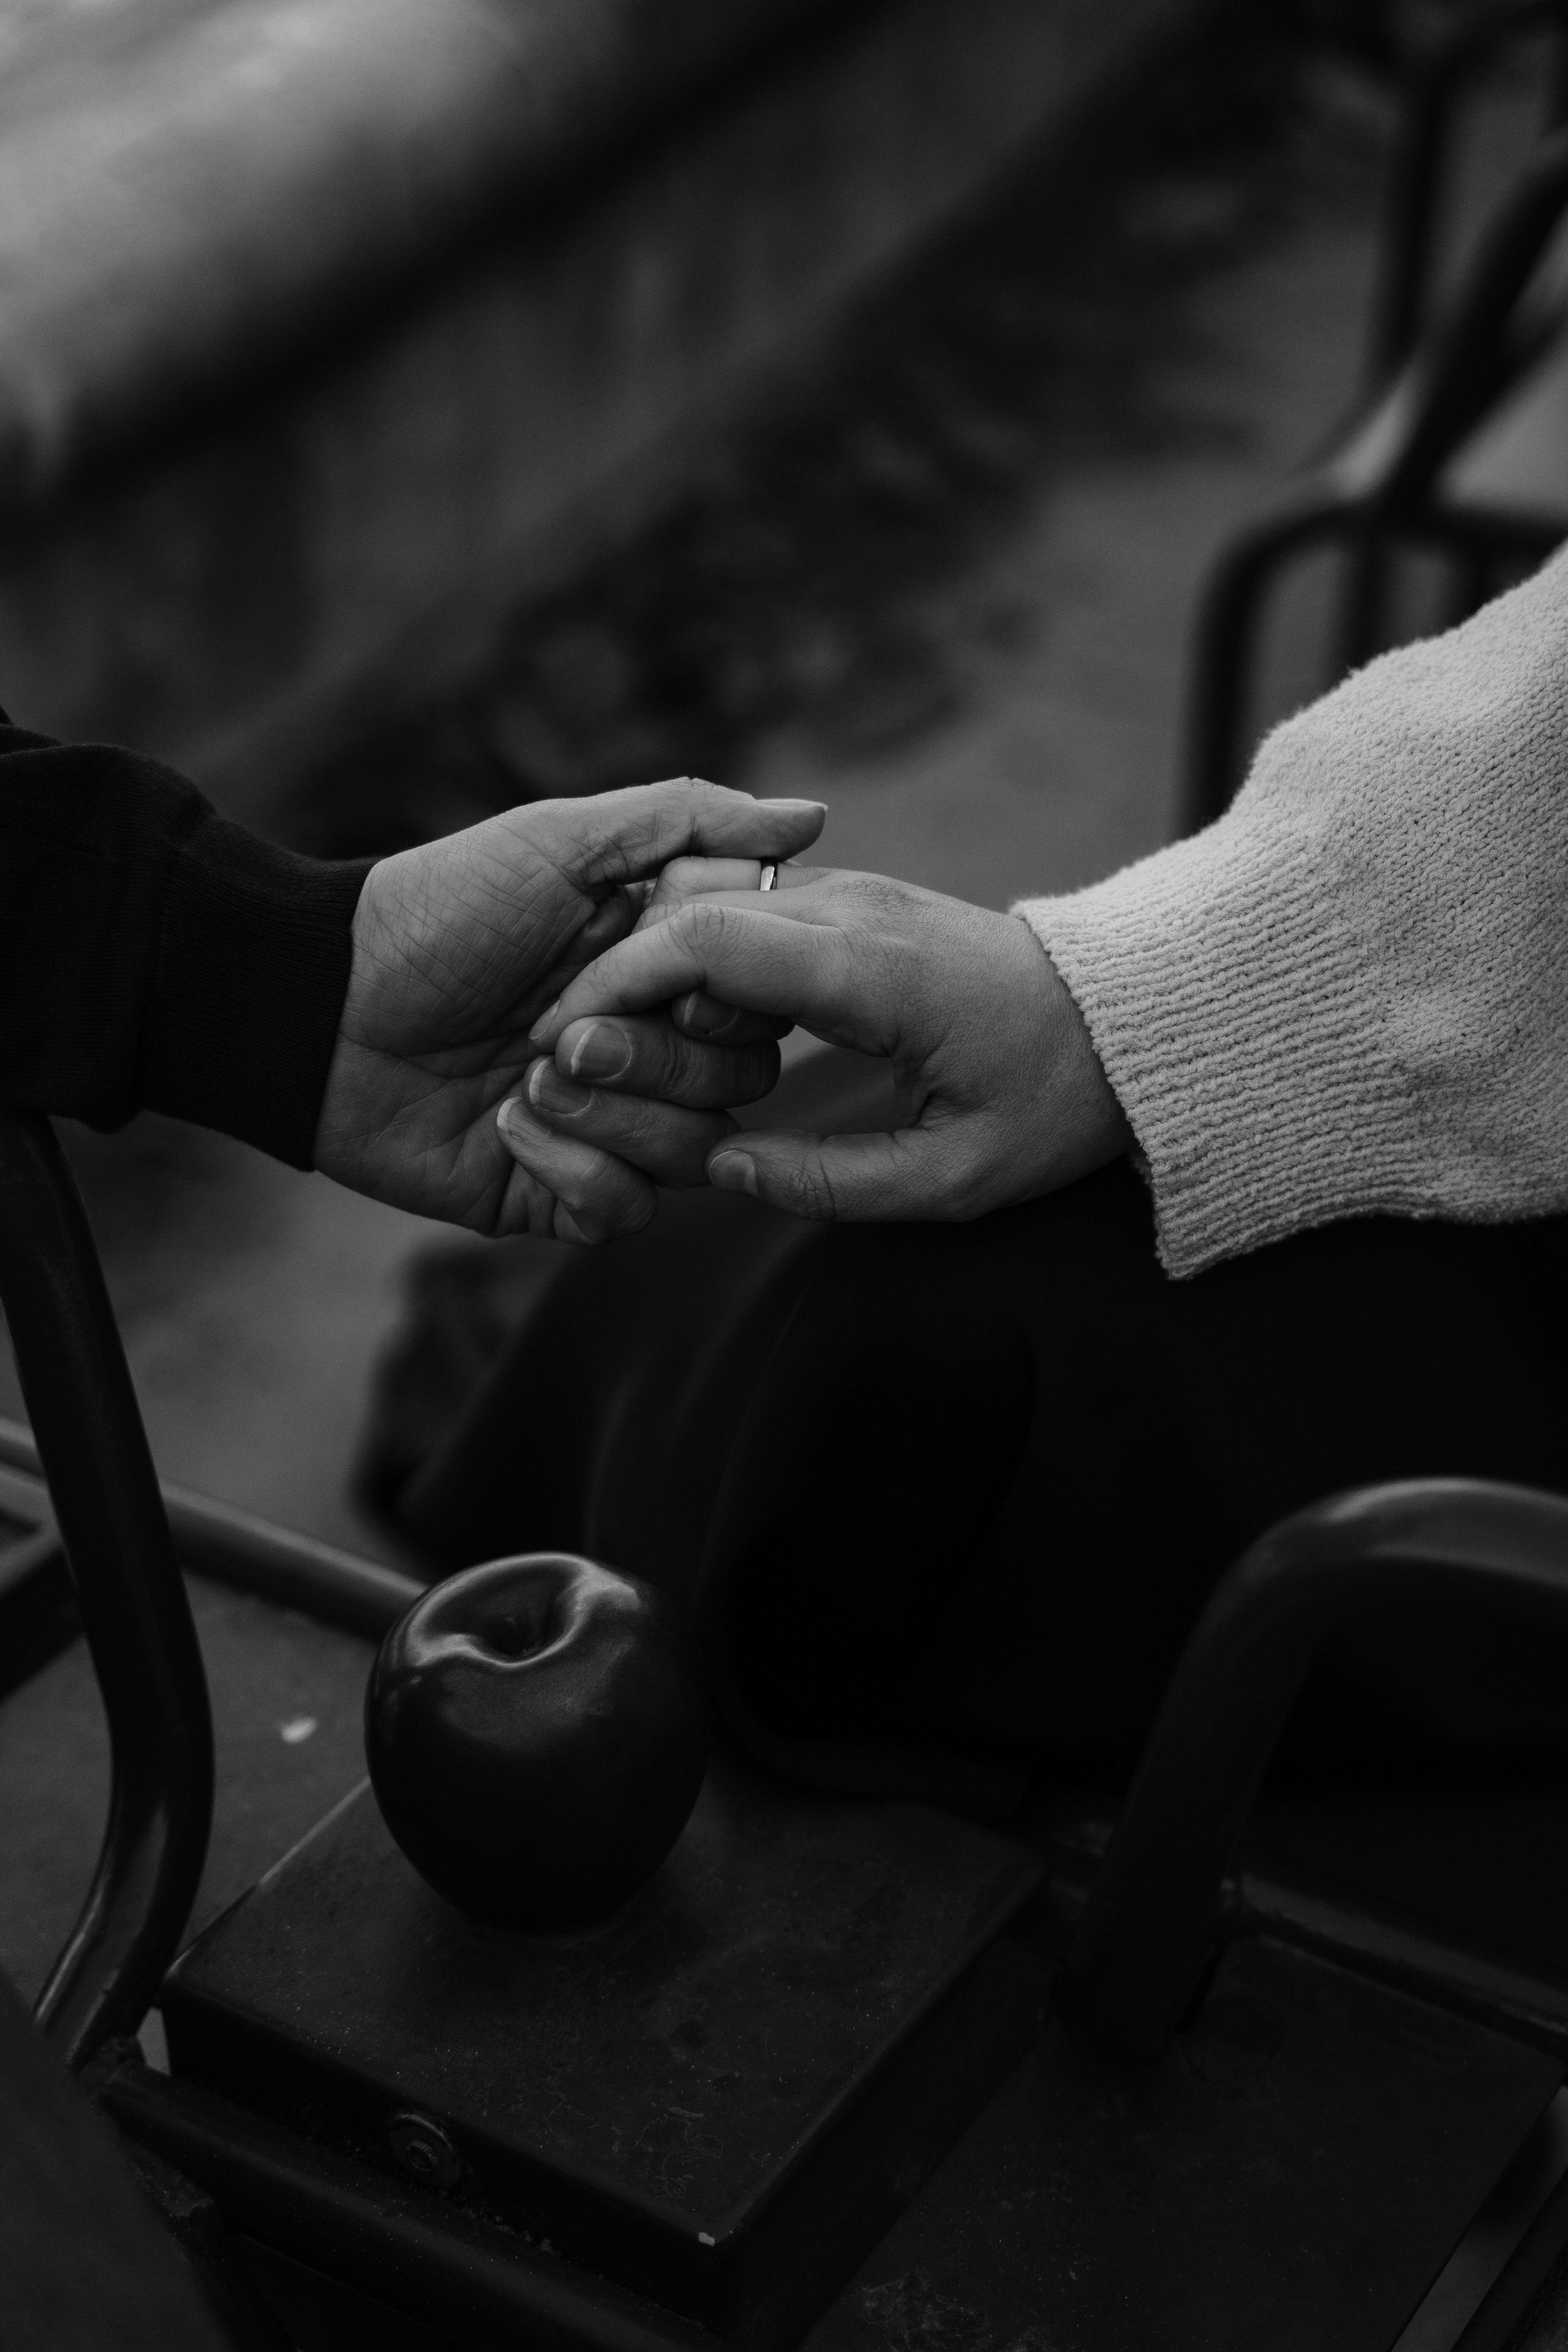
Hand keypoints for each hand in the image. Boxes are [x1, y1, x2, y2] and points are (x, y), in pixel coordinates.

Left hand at [313, 783, 823, 1239]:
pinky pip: (622, 1212)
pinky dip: (572, 1171)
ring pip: (693, 1157)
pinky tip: (505, 1126)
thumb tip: (813, 816)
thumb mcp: (561, 841)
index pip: (762, 1009)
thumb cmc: (438, 907)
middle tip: (560, 1032)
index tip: (661, 974)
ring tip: (524, 1079)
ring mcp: (607, 1127)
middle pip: (741, 1089)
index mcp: (663, 973)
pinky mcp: (554, 1194)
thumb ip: (687, 822)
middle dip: (654, 1062)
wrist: (321, 1003)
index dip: (725, 1000)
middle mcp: (649, 1052)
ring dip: (611, 1117)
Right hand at [519, 866, 1130, 1222]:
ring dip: (654, 970)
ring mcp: (855, 892)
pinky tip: (687, 1031)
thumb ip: (834, 1184)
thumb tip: (722, 1171)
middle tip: (570, 1061)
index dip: (619, 988)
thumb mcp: (958, 1180)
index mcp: (872, 968)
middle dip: (614, 982)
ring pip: (712, 904)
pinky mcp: (856, 901)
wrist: (1134, 1020)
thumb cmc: (1056, 1102)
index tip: (567, 1049)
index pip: (708, 943)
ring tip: (620, 1053)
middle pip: (690, 915)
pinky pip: (751, 913)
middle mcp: (854, 908)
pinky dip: (699, 962)